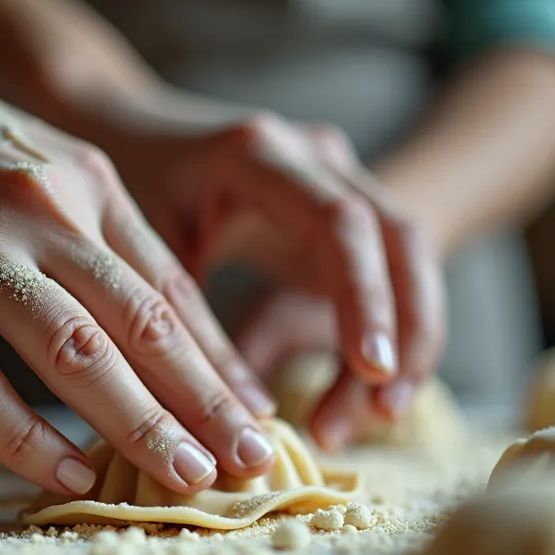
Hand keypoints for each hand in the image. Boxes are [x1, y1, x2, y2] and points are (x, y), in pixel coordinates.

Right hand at [0, 55, 279, 496]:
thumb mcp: (40, 166)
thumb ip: (96, 239)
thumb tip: (160, 329)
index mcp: (84, 186)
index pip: (170, 288)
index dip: (222, 358)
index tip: (261, 414)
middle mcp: (40, 213)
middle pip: (142, 321)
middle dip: (206, 400)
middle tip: (253, 461)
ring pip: (73, 349)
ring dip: (138, 420)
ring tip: (188, 477)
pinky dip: (21, 432)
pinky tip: (65, 472)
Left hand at [101, 95, 445, 449]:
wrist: (143, 135)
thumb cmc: (142, 195)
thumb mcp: (148, 251)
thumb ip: (185, 320)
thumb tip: (224, 419)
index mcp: (260, 155)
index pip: (340, 222)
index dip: (363, 296)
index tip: (370, 367)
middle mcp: (317, 157)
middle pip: (401, 238)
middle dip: (407, 327)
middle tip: (385, 407)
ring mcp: (344, 181)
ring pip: (412, 260)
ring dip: (411, 339)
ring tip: (380, 416)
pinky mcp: (356, 218)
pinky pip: (397, 276)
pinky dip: (394, 335)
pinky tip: (371, 397)